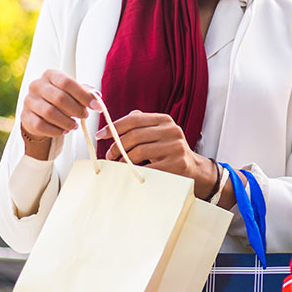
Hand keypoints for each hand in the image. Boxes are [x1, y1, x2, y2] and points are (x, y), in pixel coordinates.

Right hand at [19, 70, 100, 158]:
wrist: (40, 111)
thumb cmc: (61, 98)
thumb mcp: (74, 91)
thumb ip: (86, 92)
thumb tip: (96, 97)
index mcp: (50, 75)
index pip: (67, 83)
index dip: (84, 95)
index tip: (96, 106)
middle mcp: (36, 85)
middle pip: (59, 98)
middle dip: (76, 109)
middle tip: (85, 116)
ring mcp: (29, 101)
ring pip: (49, 113)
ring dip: (67, 121)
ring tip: (75, 125)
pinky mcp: (25, 117)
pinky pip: (41, 125)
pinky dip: (56, 130)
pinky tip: (64, 130)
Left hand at [96, 110, 217, 199]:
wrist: (191, 167)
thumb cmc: (166, 150)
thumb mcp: (156, 133)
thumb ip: (139, 125)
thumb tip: (111, 126)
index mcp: (165, 120)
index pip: (134, 119)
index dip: (114, 126)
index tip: (100, 135)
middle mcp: (172, 130)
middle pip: (135, 136)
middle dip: (117, 146)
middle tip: (110, 155)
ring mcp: (176, 147)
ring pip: (139, 151)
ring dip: (123, 160)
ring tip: (118, 165)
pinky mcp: (178, 163)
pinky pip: (149, 168)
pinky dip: (135, 171)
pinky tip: (130, 173)